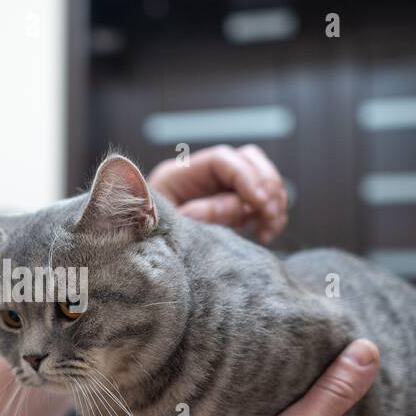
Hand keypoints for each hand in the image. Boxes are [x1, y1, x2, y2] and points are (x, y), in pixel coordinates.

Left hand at [147, 144, 287, 243]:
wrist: (142, 256)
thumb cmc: (150, 241)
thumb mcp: (170, 229)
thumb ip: (201, 214)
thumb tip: (236, 205)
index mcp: (179, 175)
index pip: (222, 159)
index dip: (246, 178)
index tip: (260, 204)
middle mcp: (201, 176)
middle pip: (248, 159)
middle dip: (265, 187)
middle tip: (269, 216)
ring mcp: (217, 189)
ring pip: (260, 176)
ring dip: (273, 201)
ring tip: (268, 230)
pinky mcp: (229, 205)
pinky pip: (261, 199)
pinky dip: (271, 213)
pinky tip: (265, 234)